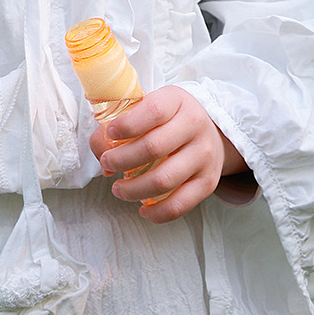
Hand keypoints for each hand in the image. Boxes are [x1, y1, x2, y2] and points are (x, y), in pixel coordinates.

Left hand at [89, 85, 247, 223]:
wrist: (210, 133)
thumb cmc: (168, 121)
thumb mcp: (148, 108)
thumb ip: (119, 125)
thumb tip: (102, 155)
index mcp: (177, 102)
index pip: (153, 111)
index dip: (127, 125)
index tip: (110, 133)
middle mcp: (195, 126)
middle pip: (154, 148)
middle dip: (121, 160)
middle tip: (108, 163)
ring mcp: (204, 156)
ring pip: (164, 180)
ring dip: (133, 189)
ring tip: (118, 189)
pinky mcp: (207, 182)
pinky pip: (180, 204)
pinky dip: (157, 212)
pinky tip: (143, 208)